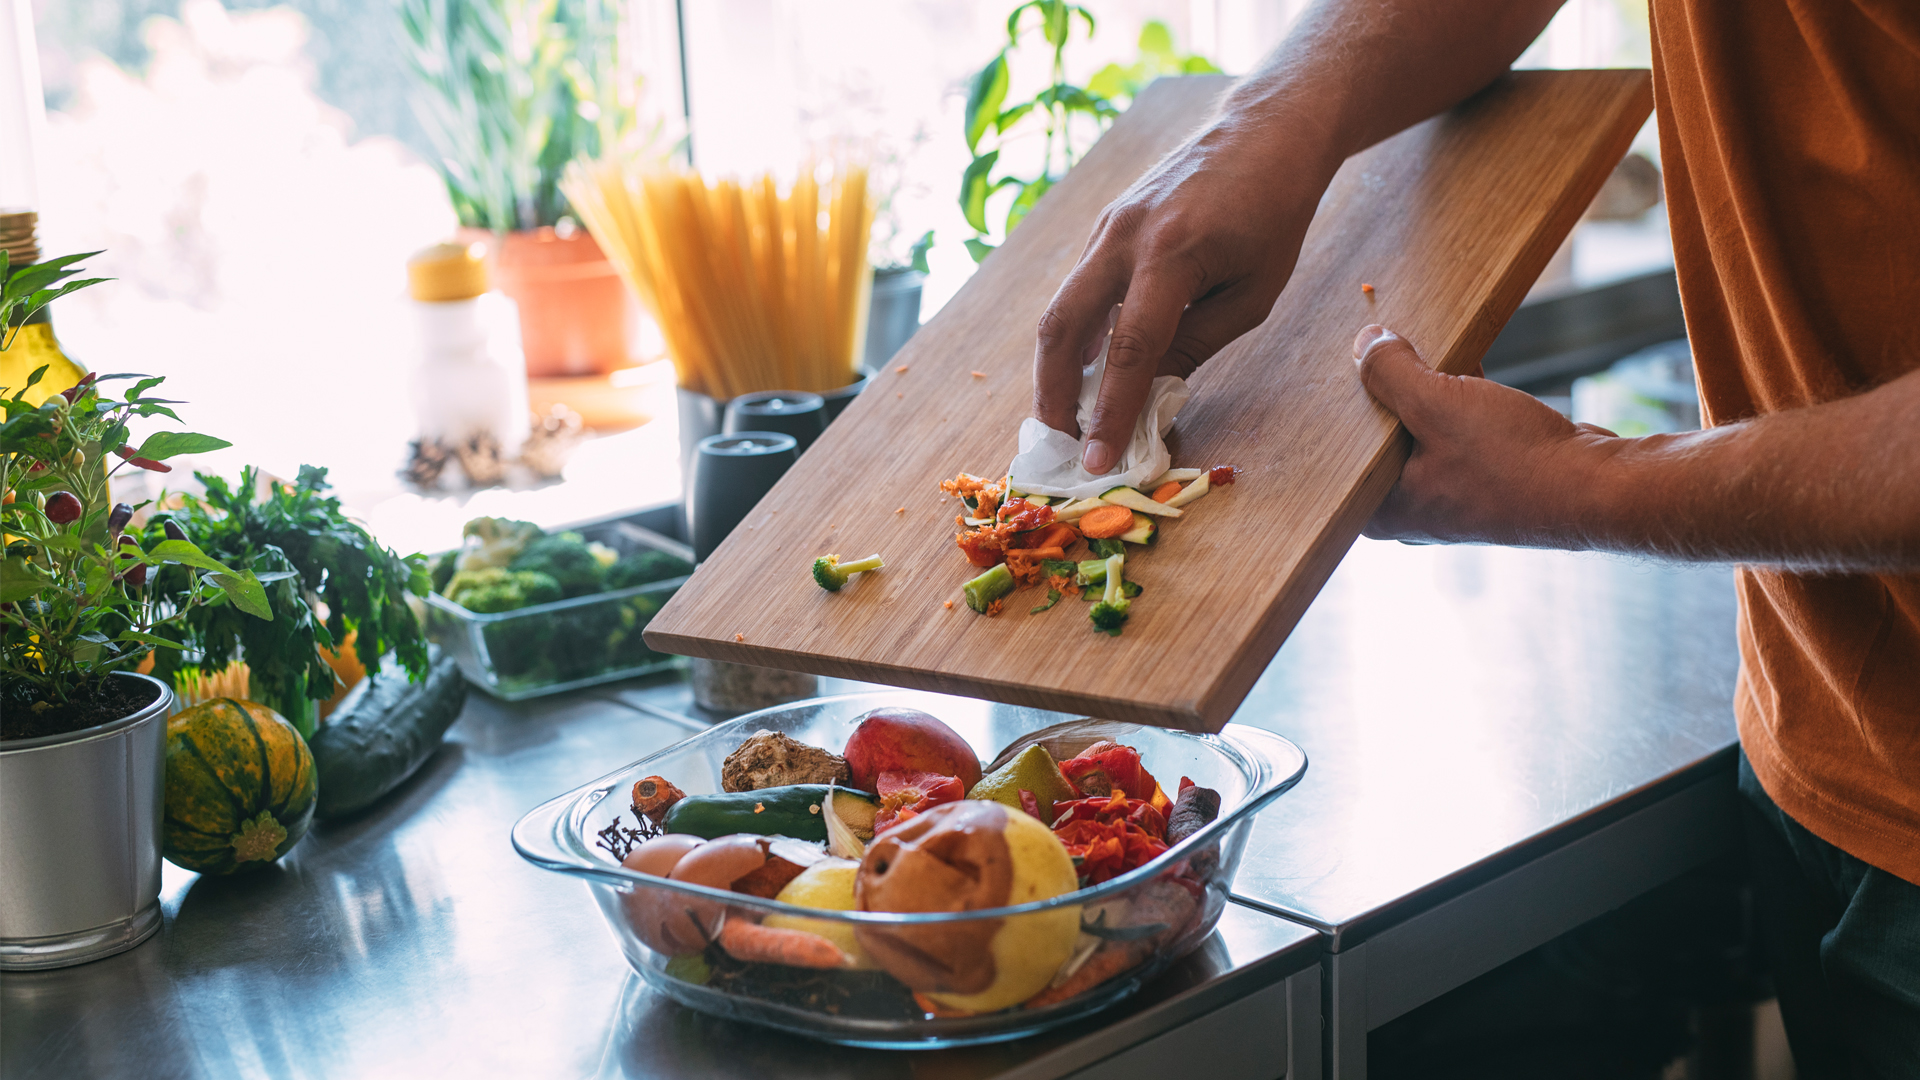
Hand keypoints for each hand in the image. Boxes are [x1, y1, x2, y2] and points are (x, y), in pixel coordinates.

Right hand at [1032, 120, 1336, 472]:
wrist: (1264, 130)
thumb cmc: (1274, 213)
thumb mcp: (1253, 292)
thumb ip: (1196, 343)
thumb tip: (1148, 393)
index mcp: (1172, 254)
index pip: (1128, 350)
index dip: (1108, 412)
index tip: (1096, 461)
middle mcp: (1124, 236)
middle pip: (1062, 326)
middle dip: (1053, 394)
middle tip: (1060, 443)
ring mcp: (1106, 226)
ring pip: (1061, 308)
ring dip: (1057, 367)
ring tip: (1067, 415)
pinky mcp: (1103, 225)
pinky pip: (1079, 287)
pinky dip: (1078, 334)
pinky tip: (1088, 367)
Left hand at [1354, 325, 1619, 545]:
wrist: (1597, 488)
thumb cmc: (1513, 461)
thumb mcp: (1438, 404)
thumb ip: (1391, 373)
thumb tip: (1363, 340)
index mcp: (1384, 511)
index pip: (1342, 454)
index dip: (1345, 405)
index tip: (1342, 363)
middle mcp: (1412, 510)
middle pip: (1380, 438)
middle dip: (1385, 393)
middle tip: (1381, 345)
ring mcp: (1451, 496)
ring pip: (1420, 431)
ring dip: (1425, 391)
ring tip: (1424, 350)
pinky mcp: (1486, 477)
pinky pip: (1456, 432)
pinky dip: (1457, 401)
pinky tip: (1464, 365)